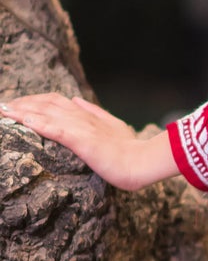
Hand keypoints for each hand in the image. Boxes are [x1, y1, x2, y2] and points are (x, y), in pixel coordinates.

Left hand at [0, 94, 177, 190]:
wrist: (141, 161)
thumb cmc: (129, 149)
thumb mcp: (113, 125)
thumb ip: (94, 112)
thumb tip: (77, 99)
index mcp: (87, 115)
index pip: (54, 100)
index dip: (34, 100)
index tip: (17, 103)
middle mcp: (81, 117)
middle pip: (45, 103)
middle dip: (21, 103)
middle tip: (3, 106)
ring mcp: (82, 128)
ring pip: (46, 113)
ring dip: (23, 111)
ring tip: (4, 110)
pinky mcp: (82, 141)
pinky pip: (57, 130)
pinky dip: (39, 123)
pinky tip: (24, 121)